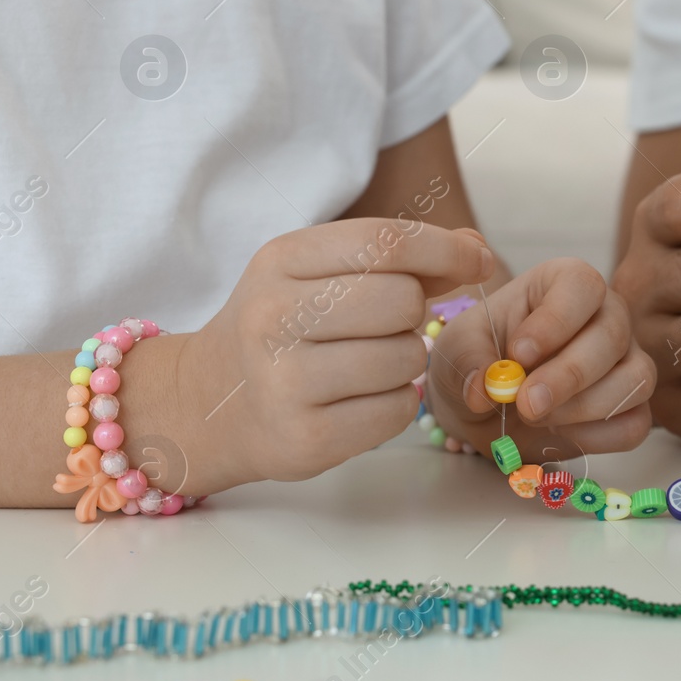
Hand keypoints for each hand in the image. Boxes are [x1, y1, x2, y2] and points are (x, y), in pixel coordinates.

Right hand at [159, 219, 494, 491]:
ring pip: (406, 359)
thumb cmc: (280, 328)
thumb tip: (475, 247)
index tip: (478, 259)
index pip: (385, 241)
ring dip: (407, 362)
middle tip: (384, 326)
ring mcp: (284, 383)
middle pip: (401, 300)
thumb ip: (398, 257)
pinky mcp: (305, 440)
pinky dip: (395, 405)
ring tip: (366, 364)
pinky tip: (359, 400)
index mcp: (280, 261)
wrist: (203, 405)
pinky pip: (397, 412)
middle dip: (414, 312)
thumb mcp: (318, 274)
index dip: (446, 248)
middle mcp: (273, 317)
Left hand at [426, 258, 654, 461]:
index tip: (518, 354)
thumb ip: (468, 360)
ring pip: (636, 379)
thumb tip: (484, 390)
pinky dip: (596, 437)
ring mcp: (626, 361)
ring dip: (584, 407)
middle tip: (525, 402)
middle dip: (569, 374)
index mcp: (565, 283)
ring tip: (534, 416)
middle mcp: (606, 315)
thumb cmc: (478, 358)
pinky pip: (635, 424)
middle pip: (614, 334)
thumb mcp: (457, 348)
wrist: (485, 404)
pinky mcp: (631, 407)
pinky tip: (556, 433)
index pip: (582, 285)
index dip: (556, 319)